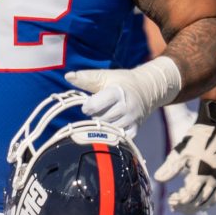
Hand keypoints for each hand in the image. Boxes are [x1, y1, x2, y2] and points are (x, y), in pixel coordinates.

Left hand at [65, 55, 182, 130]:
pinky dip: (113, 135)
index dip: (87, 107)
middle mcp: (126, 107)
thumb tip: (67, 76)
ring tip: (105, 117)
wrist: (147, 88)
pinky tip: (112, 127)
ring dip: (103, 126)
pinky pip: (120, 138)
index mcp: (117, 92)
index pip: (95, 106)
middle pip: (100, 119)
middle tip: (98, 111)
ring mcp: (132, 119)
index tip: (88, 105)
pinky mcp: (135, 129)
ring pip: (108, 130)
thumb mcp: (105, 76)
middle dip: (95, 116)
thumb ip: (86, 78)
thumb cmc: (122, 81)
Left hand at [155, 101, 215, 213]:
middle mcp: (214, 179)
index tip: (170, 199)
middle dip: (186, 207)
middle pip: (199, 202)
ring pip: (211, 201)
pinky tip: (201, 201)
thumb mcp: (181, 153)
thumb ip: (170, 168)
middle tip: (176, 207)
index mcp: (201, 174)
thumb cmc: (196, 140)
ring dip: (198, 207)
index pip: (189, 197)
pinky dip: (211, 201)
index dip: (179, 201)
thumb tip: (157, 179)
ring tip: (186, 207)